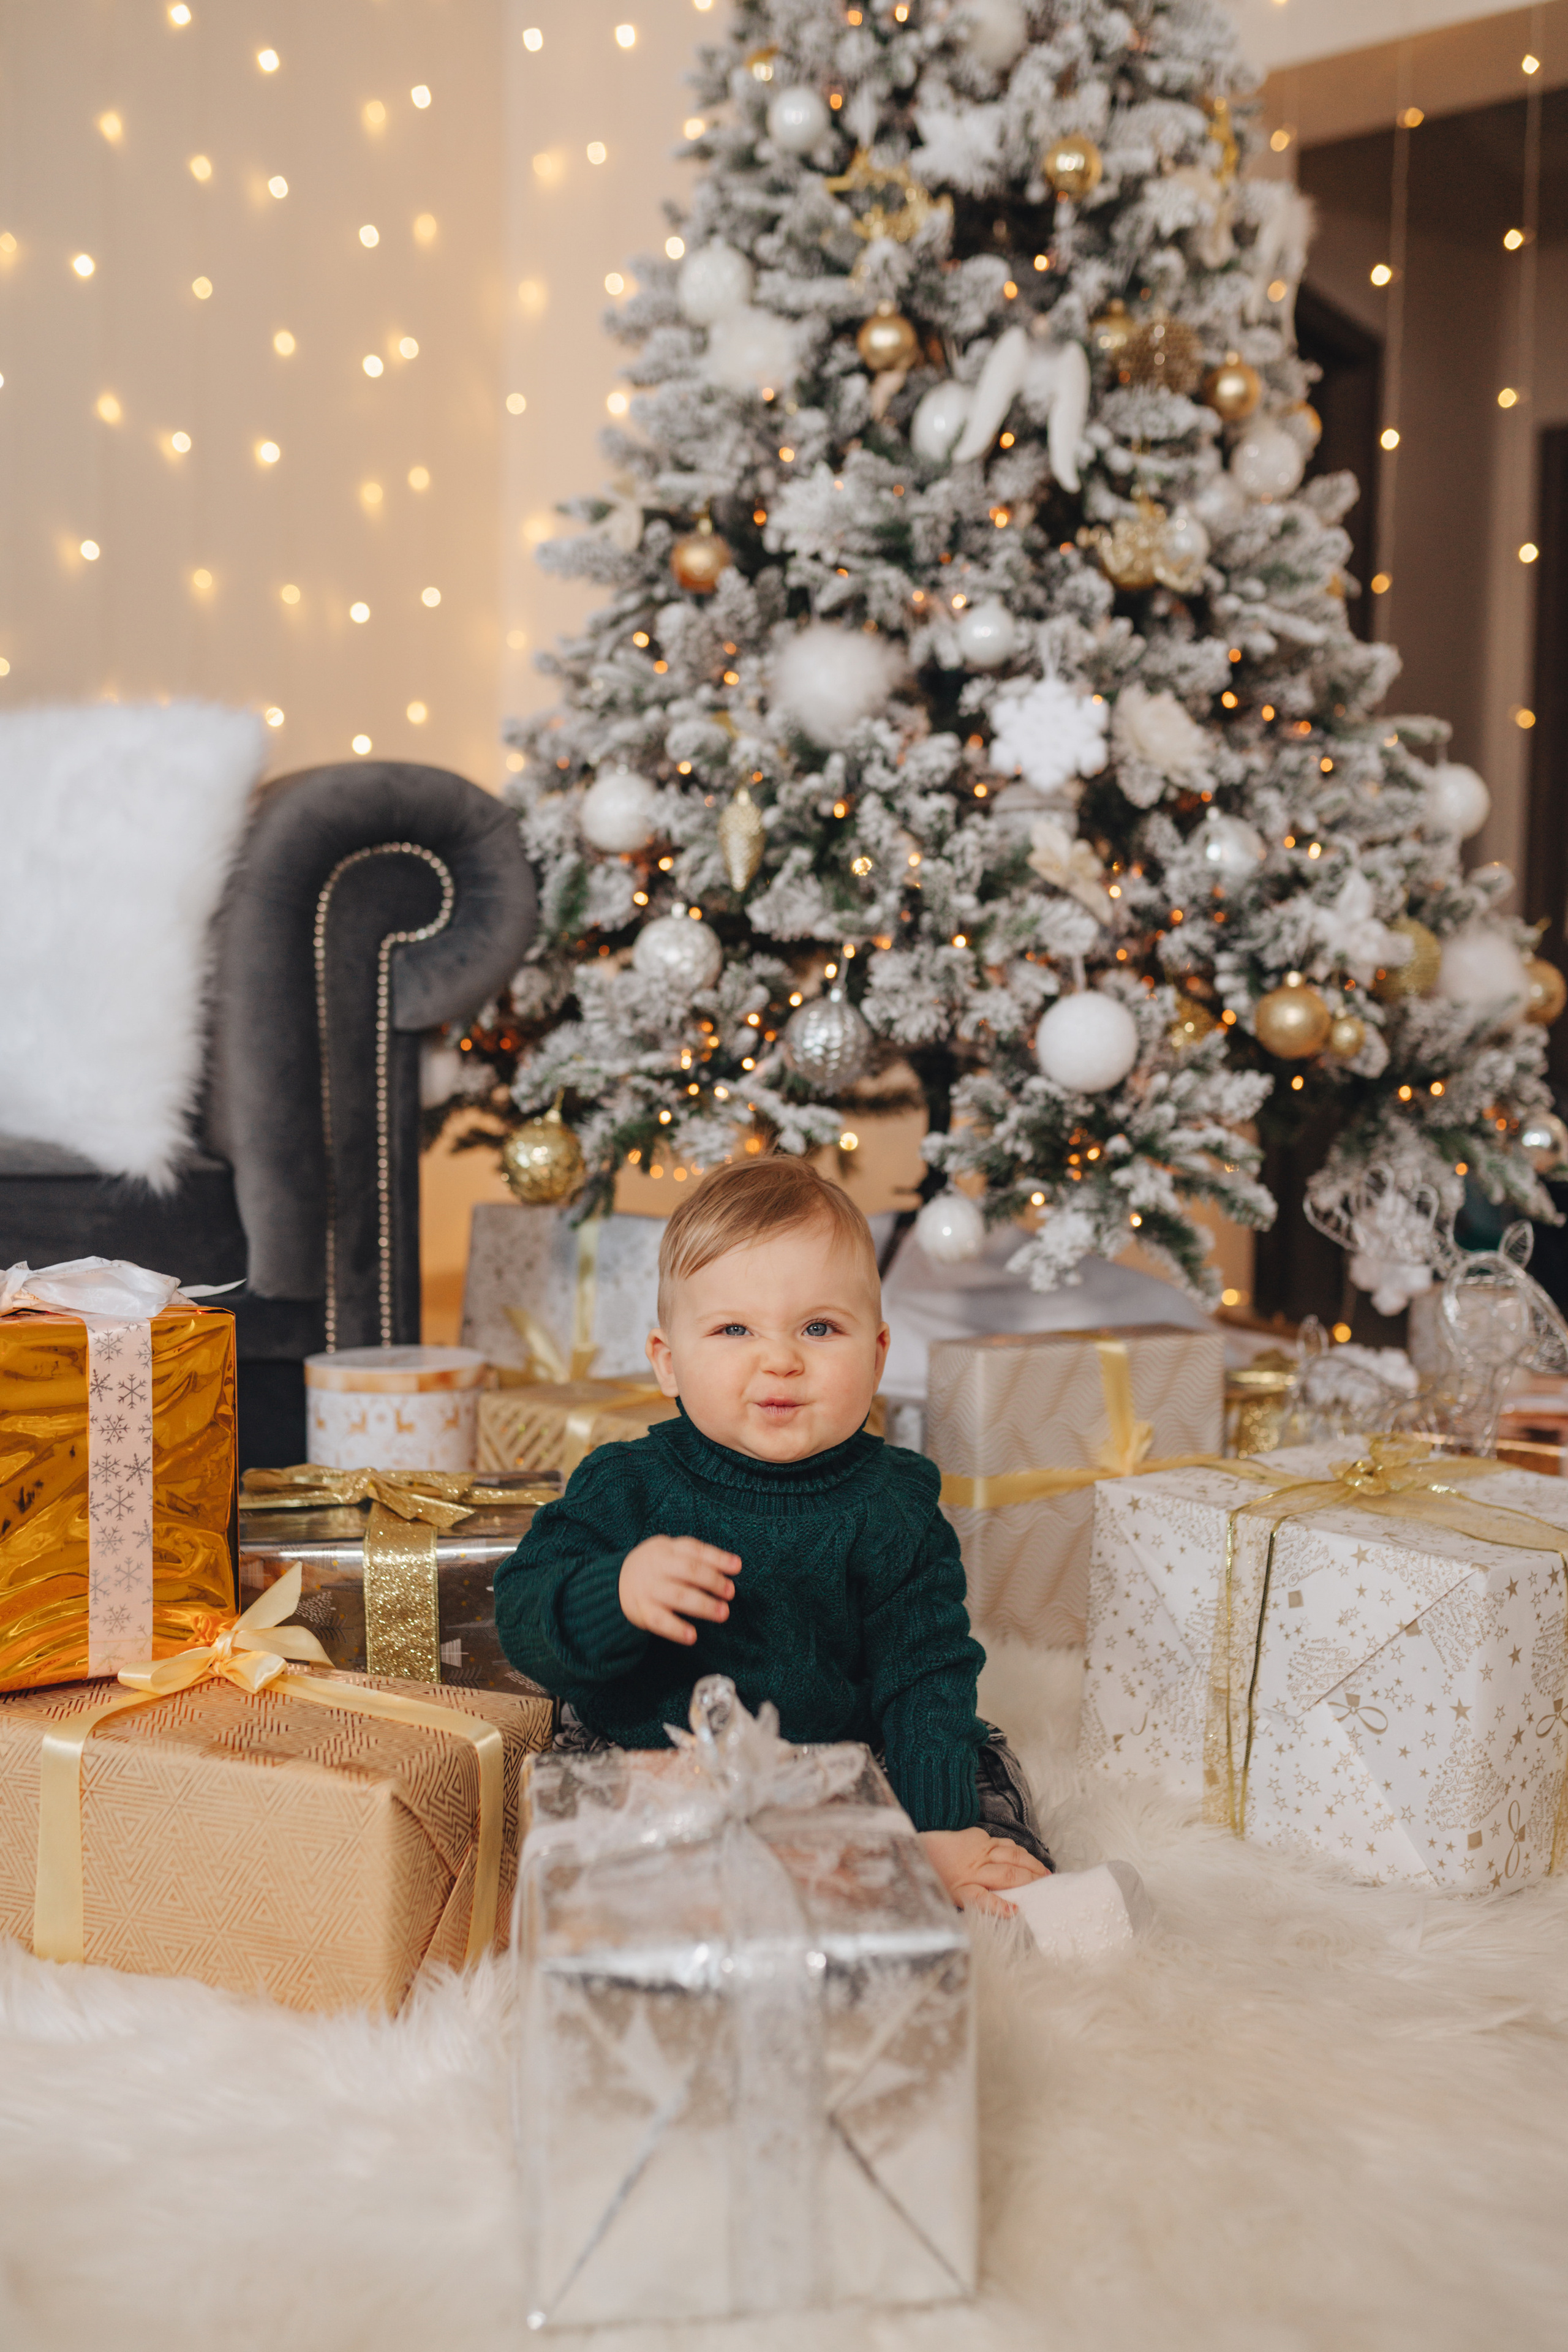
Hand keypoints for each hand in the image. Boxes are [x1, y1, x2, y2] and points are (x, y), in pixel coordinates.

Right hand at [618, 1536, 739, 1645]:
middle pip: (689, 1571)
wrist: (614, 1583)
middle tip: (730, 1593)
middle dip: (713, 1581)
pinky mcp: (641, 1611)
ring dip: (703, 1605)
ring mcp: (648, 1589)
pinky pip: (659, 1620)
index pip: (695, 1550)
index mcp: (666, 1549)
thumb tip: (734, 1566)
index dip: (717, 1558)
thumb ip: (697, 1557)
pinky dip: (676, 1629)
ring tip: (722, 1613)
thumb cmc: (655, 1568)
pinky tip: (692, 1636)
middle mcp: (657, 1567)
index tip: (737, 1567)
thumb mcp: (669, 1553)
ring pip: (678, 1596)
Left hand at [920, 1827, 1047, 1917]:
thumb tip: (1007, 1911)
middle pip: (1006, 1875)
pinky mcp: (980, 1836)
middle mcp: (971, 1869)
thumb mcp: (952, 1897)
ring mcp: (978, 1850)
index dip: (999, 1906)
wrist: (923, 1846)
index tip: (1016, 1910)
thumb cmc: (940, 1877)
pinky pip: (1006, 1844)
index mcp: (961, 1889)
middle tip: (1046, 1888)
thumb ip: (977, 1903)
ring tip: (1045, 1875)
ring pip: (1011, 1856)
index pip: (981, 1899)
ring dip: (1031, 1865)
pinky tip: (1030, 1860)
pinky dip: (1021, 1853)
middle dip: (1029, 1881)